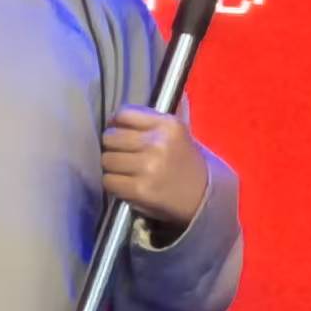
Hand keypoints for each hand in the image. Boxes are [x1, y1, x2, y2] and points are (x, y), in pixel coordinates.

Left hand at [102, 105, 211, 232]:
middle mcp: (158, 143)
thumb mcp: (175, 134)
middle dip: (113, 146)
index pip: (125, 114)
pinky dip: (114, 183)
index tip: (119, 132)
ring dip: (112, 166)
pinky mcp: (140, 189)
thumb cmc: (184, 162)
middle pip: (111, 137)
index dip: (116, 124)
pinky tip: (126, 184)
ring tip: (125, 171)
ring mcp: (148, 167)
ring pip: (107, 159)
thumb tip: (112, 121)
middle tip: (123, 155)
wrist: (203, 196)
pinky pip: (108, 180)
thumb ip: (147, 123)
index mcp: (168, 125)